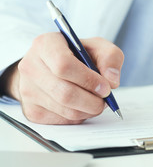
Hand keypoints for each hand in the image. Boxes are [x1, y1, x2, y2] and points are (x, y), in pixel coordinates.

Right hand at [6, 32, 123, 123]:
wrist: (52, 67)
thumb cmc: (77, 55)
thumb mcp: (98, 47)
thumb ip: (110, 57)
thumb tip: (111, 80)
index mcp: (46, 45)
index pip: (64, 65)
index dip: (88, 80)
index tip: (105, 87)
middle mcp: (31, 66)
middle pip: (65, 93)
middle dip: (92, 100)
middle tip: (105, 99)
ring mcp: (28, 90)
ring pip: (66, 110)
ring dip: (89, 110)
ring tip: (97, 101)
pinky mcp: (32, 110)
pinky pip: (63, 120)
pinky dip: (80, 116)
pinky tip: (82, 105)